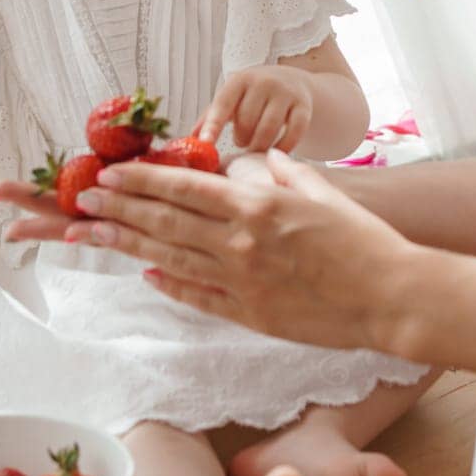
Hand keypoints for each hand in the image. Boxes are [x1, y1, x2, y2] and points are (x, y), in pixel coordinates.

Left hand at [2, 148, 416, 352]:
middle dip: (120, 209)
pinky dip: (171, 285)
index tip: (110, 174)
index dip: (143, 181)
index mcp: (257, 206)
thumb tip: (264, 160)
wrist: (390, 296)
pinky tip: (148, 275)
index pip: (186, 188)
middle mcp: (241, 243)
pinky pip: (200, 297)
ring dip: (129, 245)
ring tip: (94, 234)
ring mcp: (242, 282)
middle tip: (84, 200)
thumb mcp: (322, 192)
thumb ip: (286, 174)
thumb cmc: (363, 239)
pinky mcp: (251, 315)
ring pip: (172, 259)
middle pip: (167, 223)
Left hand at [195, 66, 312, 152]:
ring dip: (258, 146)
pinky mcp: (304, 107)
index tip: (206, 142)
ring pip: (268, 130)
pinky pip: (292, 134)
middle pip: (247, 121)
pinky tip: (276, 150)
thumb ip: (210, 117)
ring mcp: (286, 93)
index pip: (223, 103)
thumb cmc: (253, 95)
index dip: (213, 124)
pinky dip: (282, 147)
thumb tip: (189, 140)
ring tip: (254, 146)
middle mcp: (264, 82)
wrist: (292, 81)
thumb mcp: (231, 99)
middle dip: (241, 138)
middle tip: (241, 141)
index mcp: (239, 80)